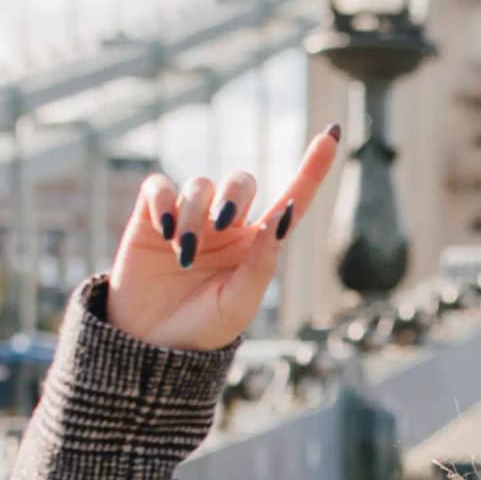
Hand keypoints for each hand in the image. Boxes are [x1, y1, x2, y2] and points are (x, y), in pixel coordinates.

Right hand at [101, 127, 341, 350]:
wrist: (148, 345)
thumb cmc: (201, 329)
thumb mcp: (238, 304)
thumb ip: (263, 262)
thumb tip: (285, 215)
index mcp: (257, 244)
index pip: (291, 197)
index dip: (313, 168)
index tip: (332, 134)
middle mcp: (226, 224)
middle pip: (241, 181)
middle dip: (234, 195)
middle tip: (221, 224)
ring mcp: (189, 217)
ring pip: (200, 185)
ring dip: (194, 216)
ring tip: (185, 256)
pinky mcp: (150, 217)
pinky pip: (159, 186)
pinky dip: (163, 201)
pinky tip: (164, 229)